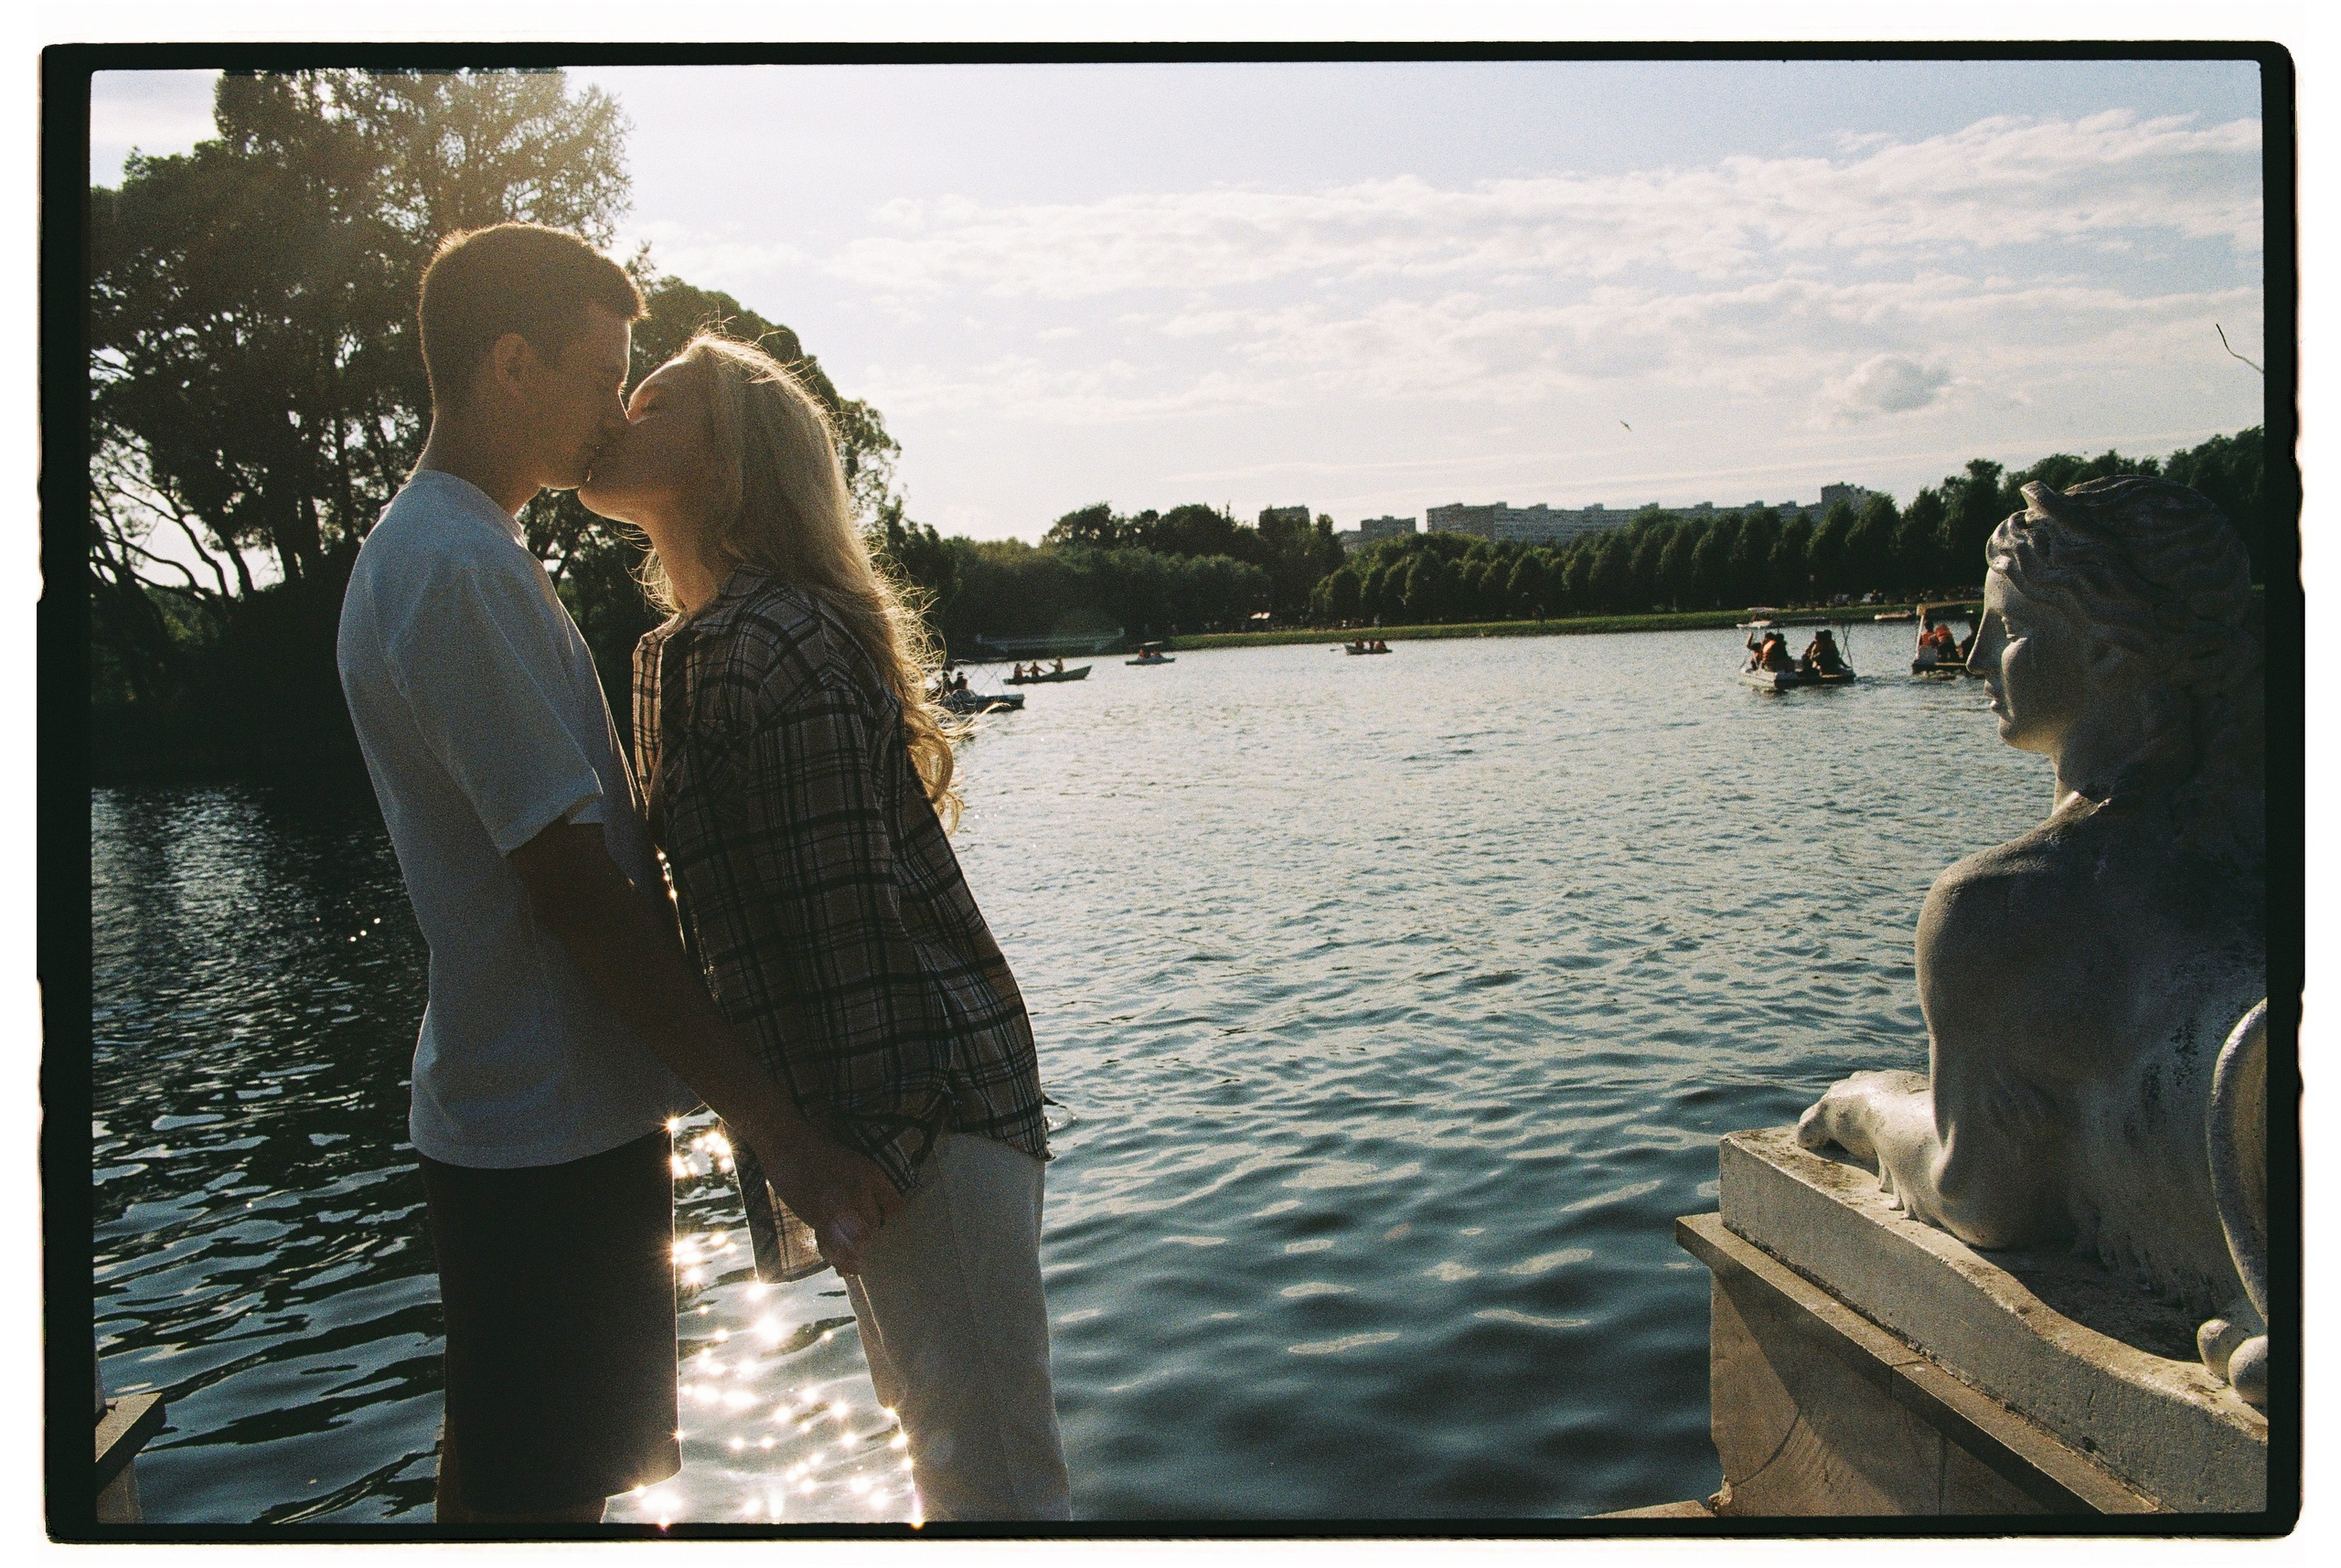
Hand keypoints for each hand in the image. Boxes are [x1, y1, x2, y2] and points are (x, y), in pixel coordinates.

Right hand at [750, 1127, 904, 1274]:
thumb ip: (865, 1186)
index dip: (888, 1219)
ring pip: (858, 1238)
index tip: (879, 1224)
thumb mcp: (852, 1162)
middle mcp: (860, 1189)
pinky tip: (842, 1265)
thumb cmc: (818, 1153)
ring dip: (855, 1249)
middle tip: (859, 1242)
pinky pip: (834, 1244)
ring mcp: (839, 1203)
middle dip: (868, 1236)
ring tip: (854, 1258)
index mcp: (871, 1174)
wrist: (788, 1144)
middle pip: (875, 1226)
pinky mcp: (819, 1215)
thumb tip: (869, 1215)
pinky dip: (839, 1257)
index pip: (895, 1207)